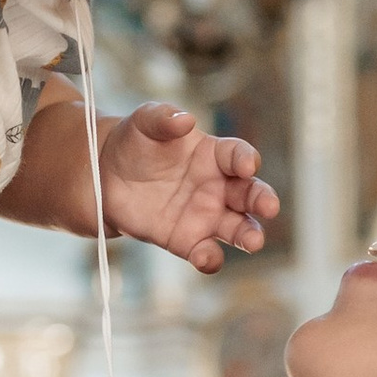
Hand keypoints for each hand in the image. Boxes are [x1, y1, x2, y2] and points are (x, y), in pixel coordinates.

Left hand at [99, 104, 275, 272]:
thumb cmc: (135, 143)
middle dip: (262, 200)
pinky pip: (205, 252)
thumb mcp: (144, 122)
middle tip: (269, 206)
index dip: (245, 159)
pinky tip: (205, 257)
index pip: (238, 155)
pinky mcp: (186, 240)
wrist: (106, 176)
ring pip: (237, 228)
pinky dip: (210, 258)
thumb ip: (163, 117)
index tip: (247, 166)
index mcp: (214, 154)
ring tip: (254, 241)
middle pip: (249, 194)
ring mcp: (205, 216)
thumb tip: (184, 120)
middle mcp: (217, 187)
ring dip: (249, 234)